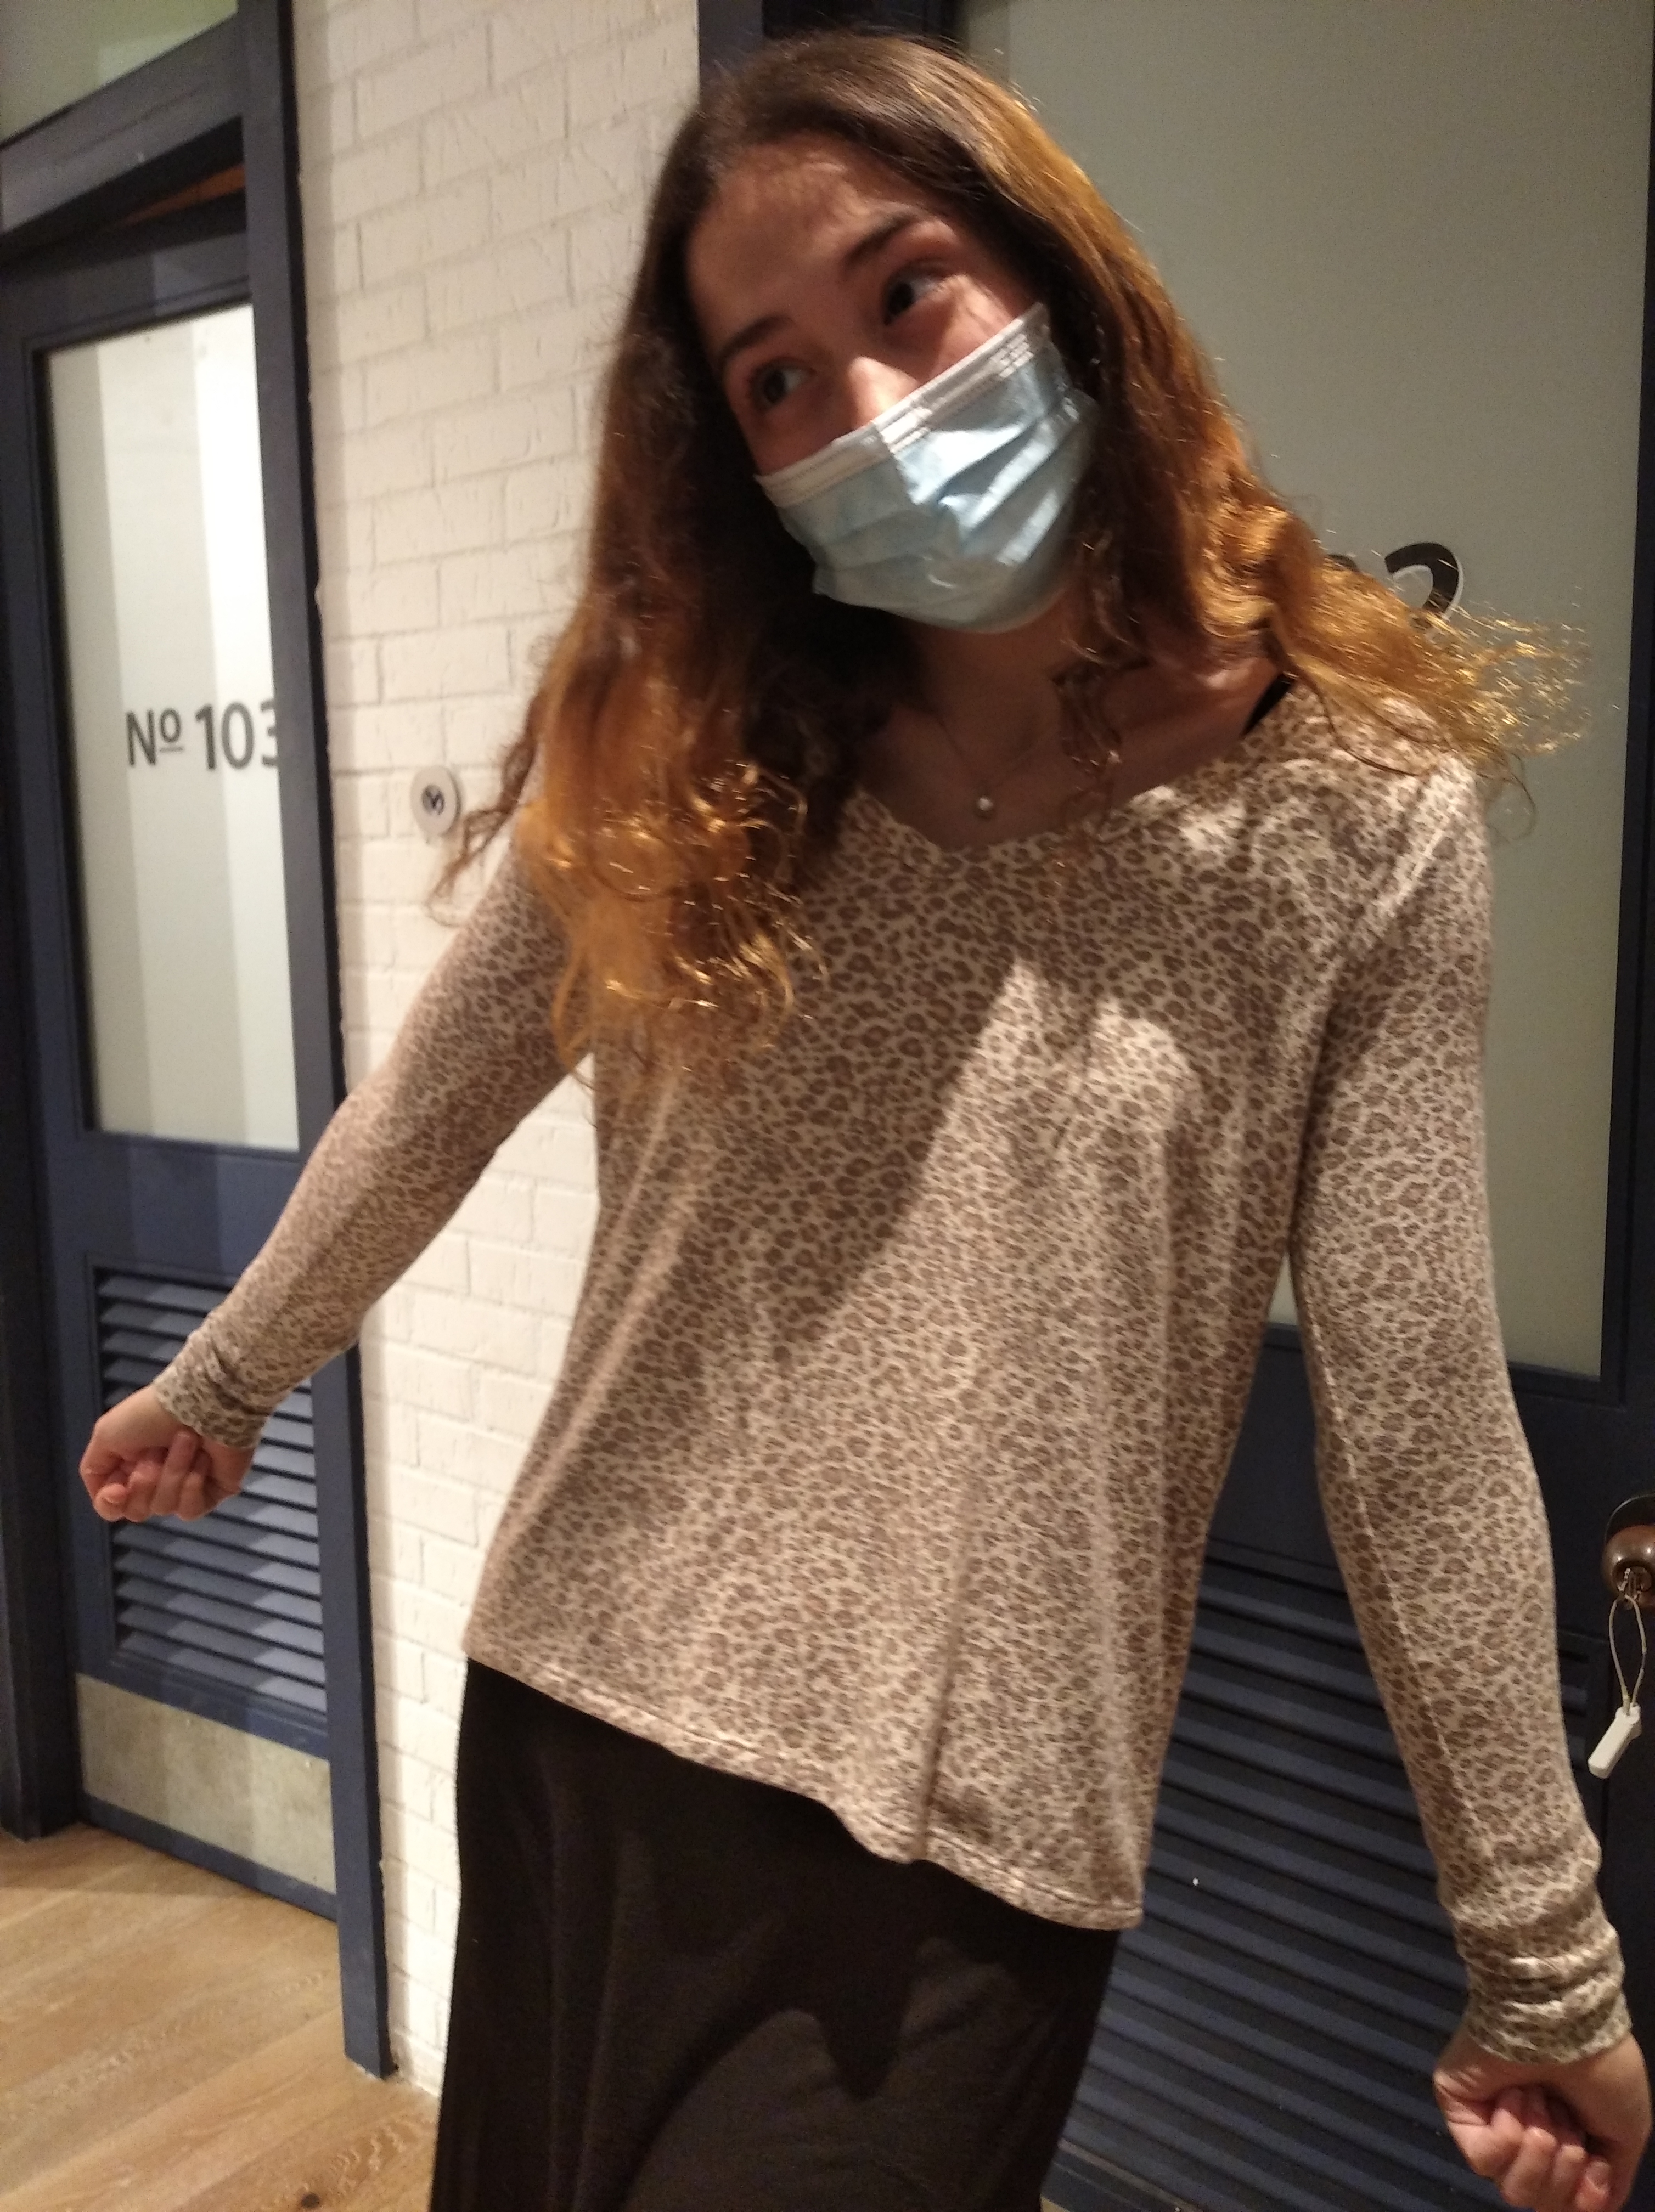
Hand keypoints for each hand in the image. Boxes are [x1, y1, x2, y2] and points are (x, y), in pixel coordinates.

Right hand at [80, 1384, 255, 1522]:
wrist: (203, 1402)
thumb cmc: (152, 1414)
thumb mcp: (106, 1434)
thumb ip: (94, 1469)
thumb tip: (107, 1495)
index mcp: (128, 1467)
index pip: (112, 1507)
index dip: (111, 1504)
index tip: (118, 1489)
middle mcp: (154, 1480)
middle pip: (136, 1511)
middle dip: (145, 1481)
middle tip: (156, 1451)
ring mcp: (183, 1488)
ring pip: (164, 1507)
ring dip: (173, 1471)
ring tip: (187, 1440)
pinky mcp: (211, 1493)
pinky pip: (190, 1510)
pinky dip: (192, 1484)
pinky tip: (203, 1459)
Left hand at [1434, 2025, 1650, 2210]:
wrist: (1567, 2023)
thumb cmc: (1601, 2068)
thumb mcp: (1625, 2133)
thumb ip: (1609, 2179)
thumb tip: (1594, 2204)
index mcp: (1560, 2136)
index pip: (1562, 2202)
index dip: (1581, 2195)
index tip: (1593, 2158)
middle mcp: (1523, 2132)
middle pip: (1538, 2199)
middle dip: (1563, 2166)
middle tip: (1566, 2119)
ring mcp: (1488, 2120)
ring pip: (1511, 2187)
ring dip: (1538, 2149)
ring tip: (1543, 2105)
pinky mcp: (1458, 2107)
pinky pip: (1482, 2158)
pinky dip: (1507, 2134)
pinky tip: (1516, 2096)